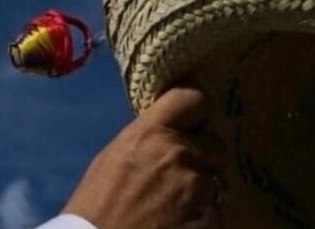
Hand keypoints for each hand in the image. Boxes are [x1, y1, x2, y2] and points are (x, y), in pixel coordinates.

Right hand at [62, 85, 226, 228]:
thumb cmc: (96, 204)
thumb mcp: (114, 157)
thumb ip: (147, 138)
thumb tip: (169, 131)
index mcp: (151, 133)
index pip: (193, 98)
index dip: (198, 108)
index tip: (195, 119)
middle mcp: (180, 153)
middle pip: (216, 143)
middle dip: (204, 157)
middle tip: (181, 174)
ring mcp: (198, 187)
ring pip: (218, 179)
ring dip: (203, 188)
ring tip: (175, 203)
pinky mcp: (210, 217)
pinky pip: (218, 208)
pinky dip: (204, 214)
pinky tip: (180, 221)